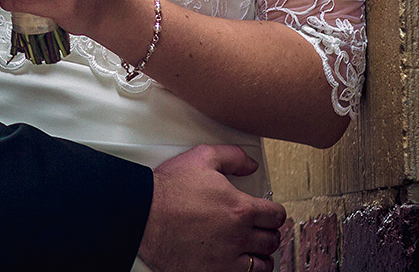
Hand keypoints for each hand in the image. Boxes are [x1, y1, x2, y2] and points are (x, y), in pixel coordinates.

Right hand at [140, 145, 286, 271]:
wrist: (142, 214)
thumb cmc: (168, 190)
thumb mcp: (201, 158)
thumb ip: (232, 157)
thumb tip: (251, 165)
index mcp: (240, 208)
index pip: (276, 215)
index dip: (273, 212)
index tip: (268, 213)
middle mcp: (239, 235)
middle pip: (271, 239)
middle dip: (267, 232)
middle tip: (258, 228)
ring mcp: (228, 257)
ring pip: (263, 263)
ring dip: (261, 255)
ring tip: (252, 248)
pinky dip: (247, 269)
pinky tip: (240, 262)